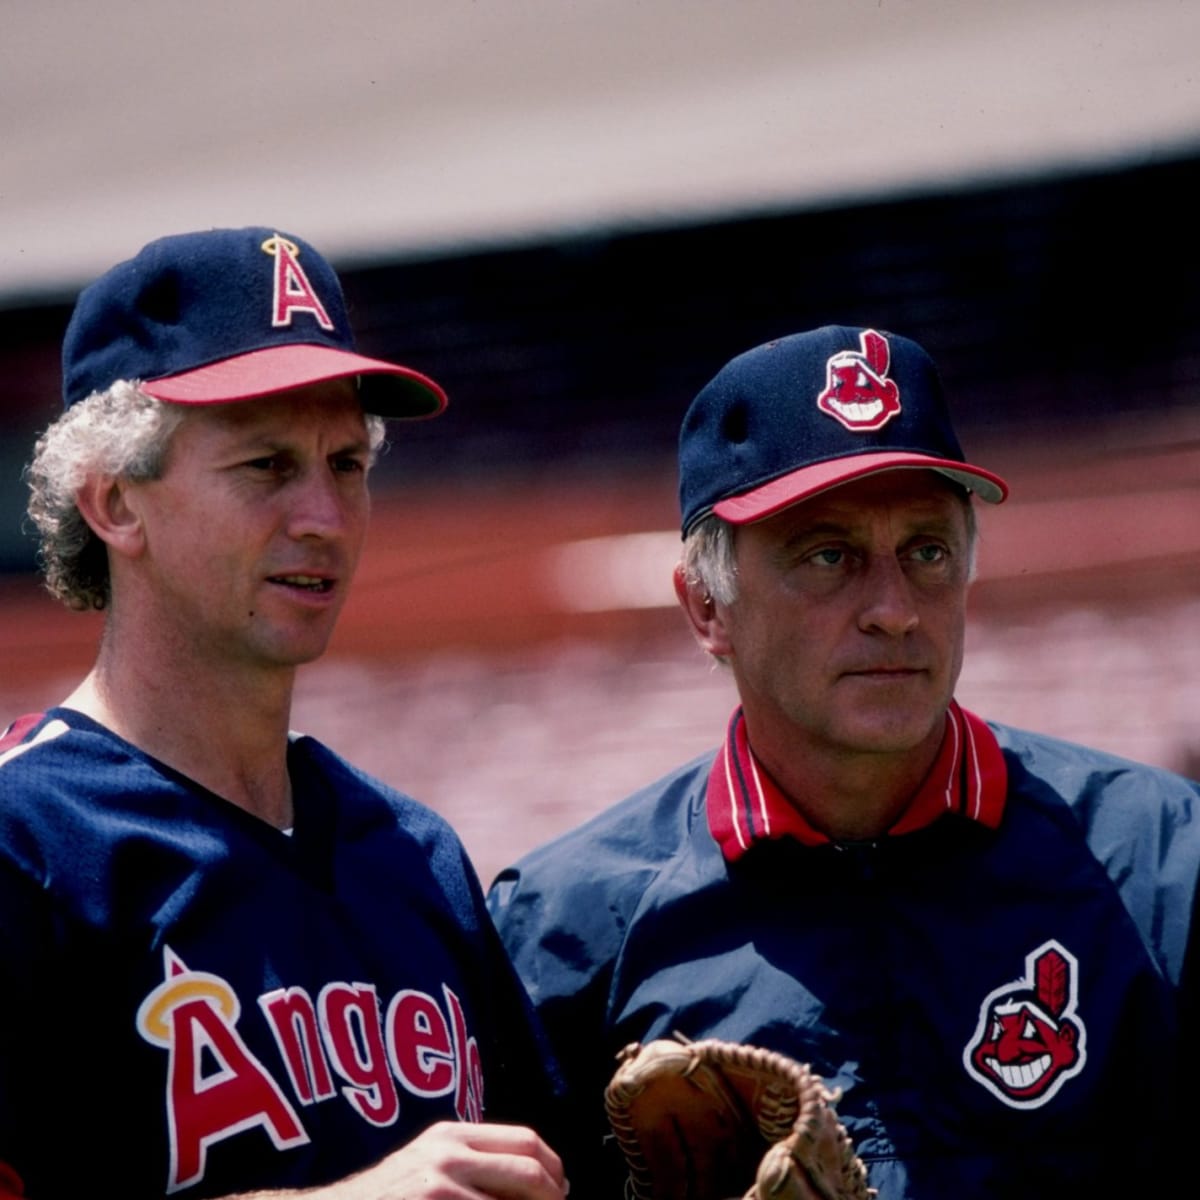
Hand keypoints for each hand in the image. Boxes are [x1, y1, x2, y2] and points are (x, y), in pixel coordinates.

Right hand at [299, 1121, 567, 1199]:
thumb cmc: (386, 1198)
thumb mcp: (428, 1167)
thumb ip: (472, 1166)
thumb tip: (537, 1182)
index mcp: (453, 1135)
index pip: (526, 1141)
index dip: (554, 1169)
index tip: (562, 1192)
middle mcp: (448, 1152)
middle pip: (529, 1170)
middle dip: (553, 1198)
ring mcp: (439, 1183)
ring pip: (512, 1199)